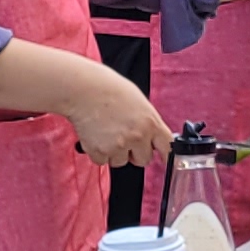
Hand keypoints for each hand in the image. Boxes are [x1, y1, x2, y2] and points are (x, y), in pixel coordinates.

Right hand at [56, 62, 175, 168]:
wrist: (82, 88)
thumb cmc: (108, 88)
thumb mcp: (138, 101)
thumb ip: (147, 122)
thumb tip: (152, 137)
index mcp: (150, 122)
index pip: (167, 147)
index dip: (163, 153)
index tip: (161, 156)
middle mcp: (137, 136)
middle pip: (144, 159)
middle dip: (135, 152)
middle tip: (124, 137)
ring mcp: (119, 146)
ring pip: (121, 161)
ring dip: (114, 152)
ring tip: (106, 131)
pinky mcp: (100, 152)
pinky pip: (102, 161)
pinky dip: (98, 152)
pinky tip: (95, 135)